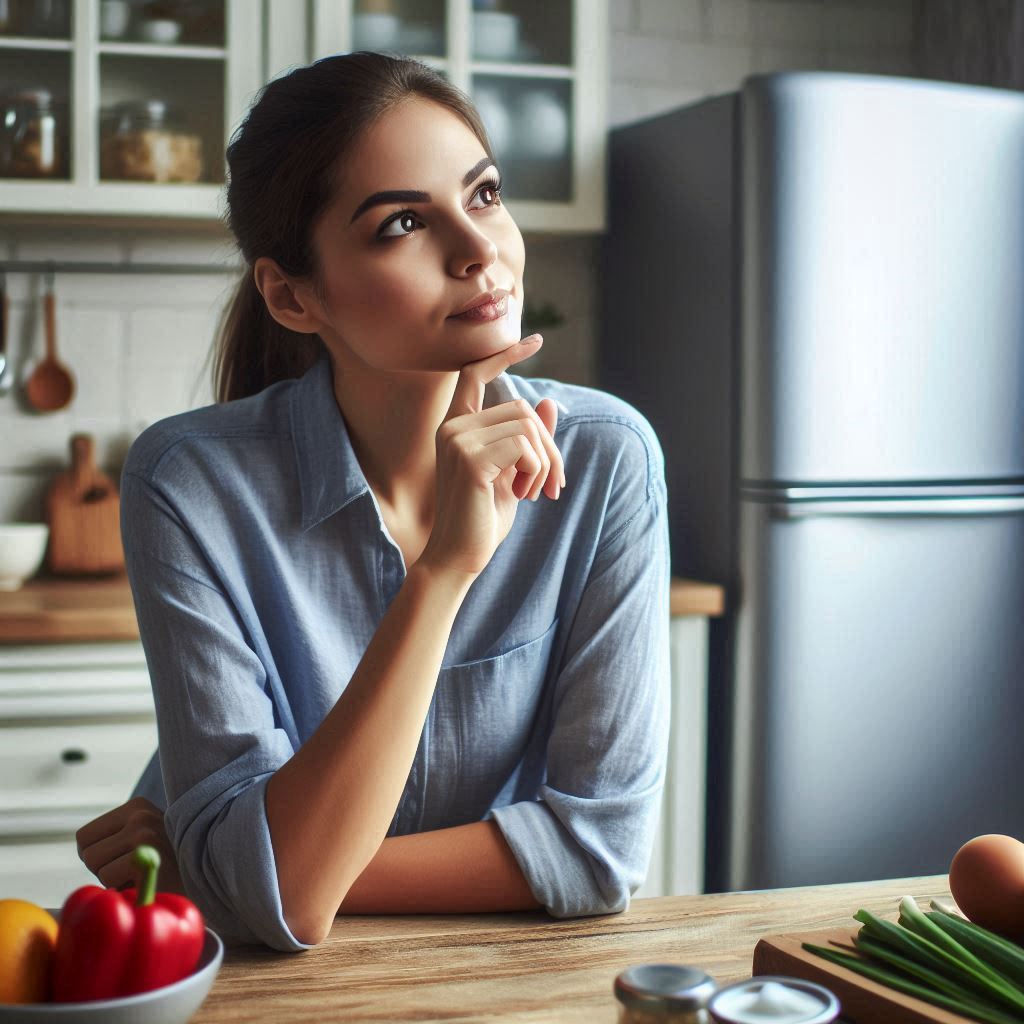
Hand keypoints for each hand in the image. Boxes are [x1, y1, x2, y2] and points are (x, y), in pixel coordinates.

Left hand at [75, 797, 185, 895]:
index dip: (99, 856)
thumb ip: (117, 837)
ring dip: (112, 879)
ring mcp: (144, 833)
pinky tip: (145, 885)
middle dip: (104, 867)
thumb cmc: (167, 868)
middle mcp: (140, 814)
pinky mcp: (144, 857)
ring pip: (94, 863)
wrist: (204, 883)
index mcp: (137, 806)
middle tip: (133, 872)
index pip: (85, 836)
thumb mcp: (143, 840)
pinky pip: (107, 878)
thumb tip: (83, 849)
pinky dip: (121, 888)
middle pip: (86, 850)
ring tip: (140, 877)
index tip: (125, 862)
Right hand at [419, 335, 565, 577]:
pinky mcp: (470, 458)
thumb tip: (550, 402)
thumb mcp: (515, 475)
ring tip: (534, 493)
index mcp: (457, 426)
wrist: (457, 559)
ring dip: (545, 464)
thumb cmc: (482, 520)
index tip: (535, 340)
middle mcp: (452, 426)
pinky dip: (538, 472)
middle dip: (550, 448)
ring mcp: (457, 439)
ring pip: (529, 428)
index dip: (506, 354)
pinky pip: (526, 448)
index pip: (476, 373)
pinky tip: (525, 495)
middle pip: (524, 409)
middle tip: (553, 485)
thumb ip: (529, 440)